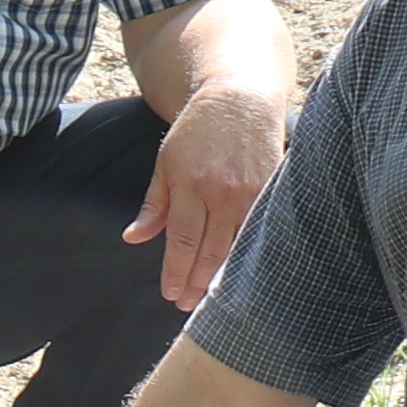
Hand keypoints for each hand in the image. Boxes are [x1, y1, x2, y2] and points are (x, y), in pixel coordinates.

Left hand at [132, 77, 285, 307]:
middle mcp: (222, 192)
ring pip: (238, 246)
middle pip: (210, 251)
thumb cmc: (196, 133)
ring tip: (210, 297)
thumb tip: (133, 238)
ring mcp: (251, 192)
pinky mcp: (272, 190)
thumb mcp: (165, 163)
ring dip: (224, 276)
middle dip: (197, 283)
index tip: (170, 294)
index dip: (176, 272)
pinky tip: (243, 273)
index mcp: (190, 185)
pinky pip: (261, 230)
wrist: (238, 101)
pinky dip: (251, 255)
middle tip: (187, 305)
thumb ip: (153, 204)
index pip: (183, 241)